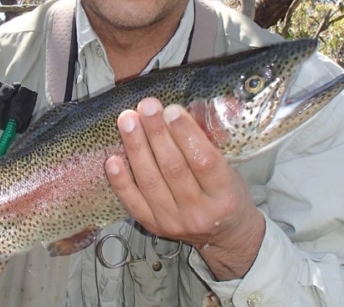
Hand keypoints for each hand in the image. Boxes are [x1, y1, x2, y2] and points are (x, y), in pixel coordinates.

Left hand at [105, 97, 264, 279]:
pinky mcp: (153, 226)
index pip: (203, 161)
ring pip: (150, 181)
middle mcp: (199, 211)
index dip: (185, 134)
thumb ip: (207, 146)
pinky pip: (133, 202)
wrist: (225, 236)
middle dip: (156, 133)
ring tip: (128, 120)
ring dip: (136, 147)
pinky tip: (113, 159)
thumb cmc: (227, 194)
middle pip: (173, 168)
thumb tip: (177, 113)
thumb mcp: (230, 169)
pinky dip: (120, 180)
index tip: (171, 110)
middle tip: (146, 107)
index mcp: (225, 194)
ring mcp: (173, 221)